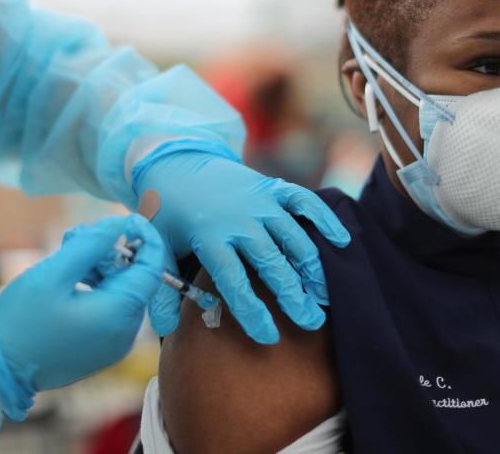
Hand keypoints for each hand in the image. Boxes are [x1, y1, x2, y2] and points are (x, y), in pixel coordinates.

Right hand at [0, 215, 163, 417]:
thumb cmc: (20, 321)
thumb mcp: (54, 273)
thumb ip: (91, 245)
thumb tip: (120, 223)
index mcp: (118, 316)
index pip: (151, 269)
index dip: (145, 238)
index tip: (127, 218)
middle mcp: (125, 334)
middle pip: (135, 278)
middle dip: (112, 252)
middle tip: (77, 236)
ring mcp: (114, 344)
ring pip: (121, 290)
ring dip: (100, 267)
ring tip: (67, 252)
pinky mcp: (100, 347)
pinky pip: (110, 308)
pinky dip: (96, 286)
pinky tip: (69, 277)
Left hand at [135, 152, 350, 344]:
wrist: (179, 163)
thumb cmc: (169, 215)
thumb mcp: (157, 248)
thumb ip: (161, 289)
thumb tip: (167, 329)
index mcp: (208, 235)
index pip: (233, 280)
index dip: (251, 310)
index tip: (268, 336)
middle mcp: (238, 218)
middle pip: (270, 261)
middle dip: (292, 294)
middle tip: (311, 321)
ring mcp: (259, 200)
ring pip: (293, 235)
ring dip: (311, 266)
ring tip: (326, 295)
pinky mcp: (273, 187)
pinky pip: (304, 202)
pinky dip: (324, 219)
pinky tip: (342, 242)